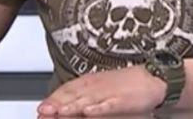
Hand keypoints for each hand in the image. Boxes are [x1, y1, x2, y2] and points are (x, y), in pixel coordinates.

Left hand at [37, 65, 165, 116]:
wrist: (151, 79)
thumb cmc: (124, 86)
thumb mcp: (100, 89)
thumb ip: (82, 99)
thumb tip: (63, 108)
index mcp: (88, 82)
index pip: (66, 90)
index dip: (52, 100)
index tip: (40, 109)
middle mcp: (95, 86)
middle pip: (72, 95)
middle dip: (56, 104)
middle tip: (42, 111)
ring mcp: (108, 92)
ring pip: (86, 100)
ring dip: (71, 106)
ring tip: (58, 112)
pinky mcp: (121, 100)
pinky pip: (107, 105)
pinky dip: (97, 108)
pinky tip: (88, 112)